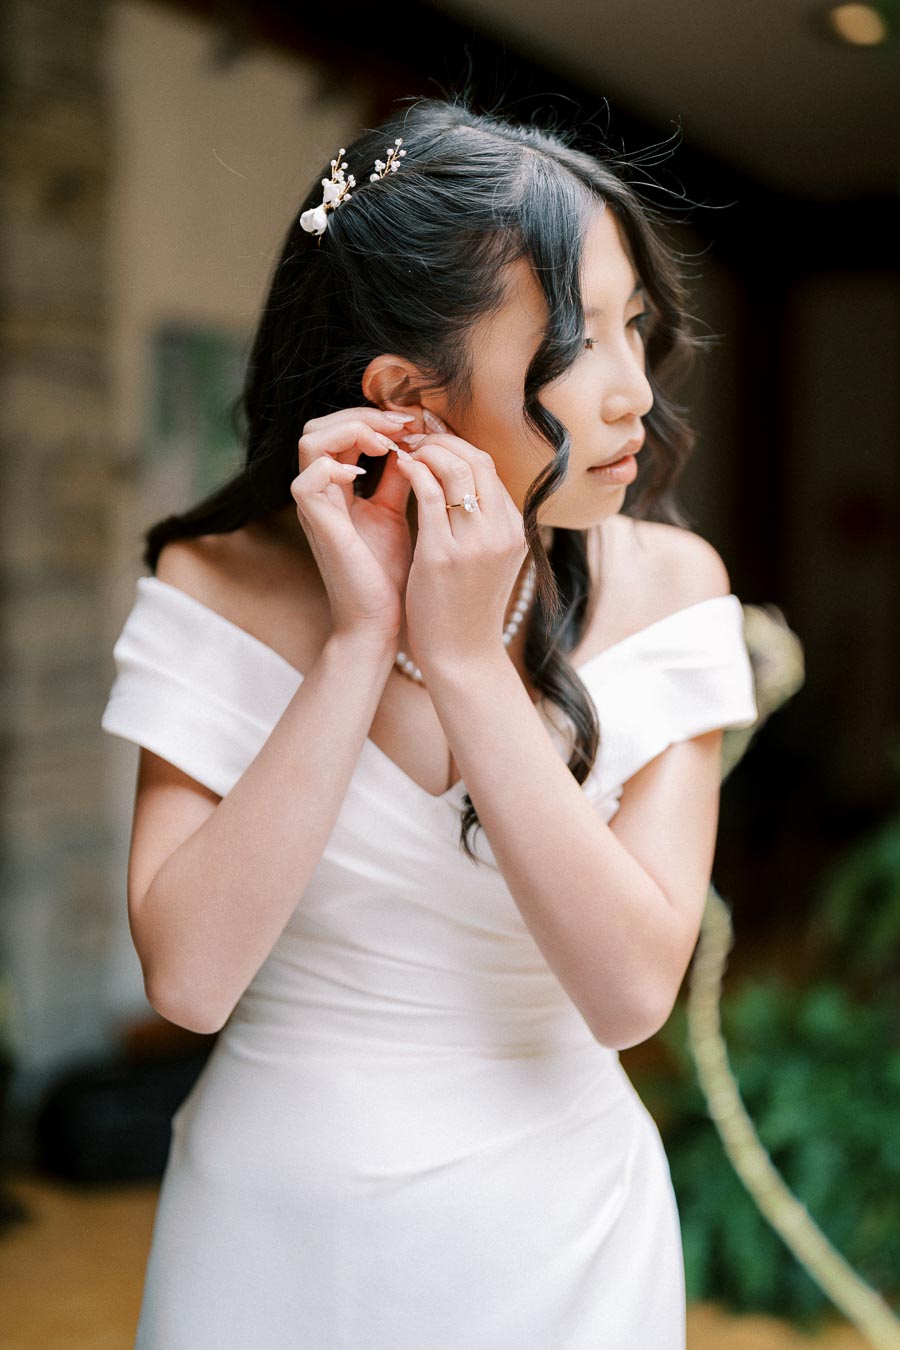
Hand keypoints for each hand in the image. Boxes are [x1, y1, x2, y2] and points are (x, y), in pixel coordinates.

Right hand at [290, 405, 418, 643]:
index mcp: (336, 488)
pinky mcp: (318, 525)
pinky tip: (371, 474)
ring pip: (310, 441)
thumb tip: (414, 444)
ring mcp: (314, 508)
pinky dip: (337, 466)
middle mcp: (319, 492)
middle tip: (403, 425)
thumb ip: (399, 478)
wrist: (378, 621)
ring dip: (353, 430)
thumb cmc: (386, 574)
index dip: (374, 417)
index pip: (340, 431)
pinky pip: (308, 479)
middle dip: (364, 415)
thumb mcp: (396, 513)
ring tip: (389, 444)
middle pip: (320, 426)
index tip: (413, 423)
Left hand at [393, 414, 528, 673]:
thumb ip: (483, 525)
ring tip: (404, 449)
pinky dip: (413, 472)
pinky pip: (428, 494)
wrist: (462, 657)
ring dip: (426, 451)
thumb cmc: (467, 610)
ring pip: (454, 469)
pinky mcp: (443, 555)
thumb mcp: (489, 561)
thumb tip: (463, 487)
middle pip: (475, 459)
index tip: (432, 435)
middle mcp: (500, 531)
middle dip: (442, 439)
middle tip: (413, 434)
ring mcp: (475, 543)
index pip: (489, 468)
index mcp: (513, 530)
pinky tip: (398, 468)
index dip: (458, 444)